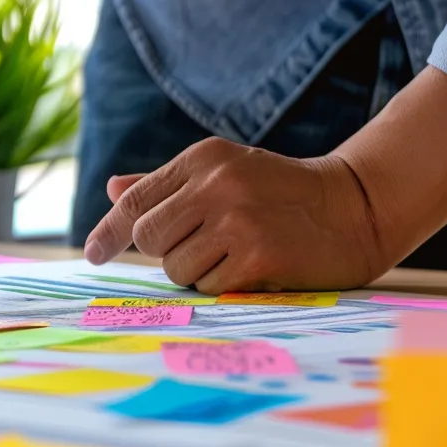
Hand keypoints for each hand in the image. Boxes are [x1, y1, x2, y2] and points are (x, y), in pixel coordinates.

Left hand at [83, 137, 388, 291]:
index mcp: (203, 159)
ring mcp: (237, 221)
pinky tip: (254, 267)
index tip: (93, 254)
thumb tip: (112, 190)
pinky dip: (225, 286)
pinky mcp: (257, 256)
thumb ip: (168, 185)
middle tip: (204, 247)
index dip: (108, 231)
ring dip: (198, 272)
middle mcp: (216, 185)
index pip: (135, 201)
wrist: (353, 208)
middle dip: (166, 252)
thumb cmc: (280, 193)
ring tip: (235, 253)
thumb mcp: (225, 172)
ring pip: (176, 268)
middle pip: (149, 238)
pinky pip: (210, 287)